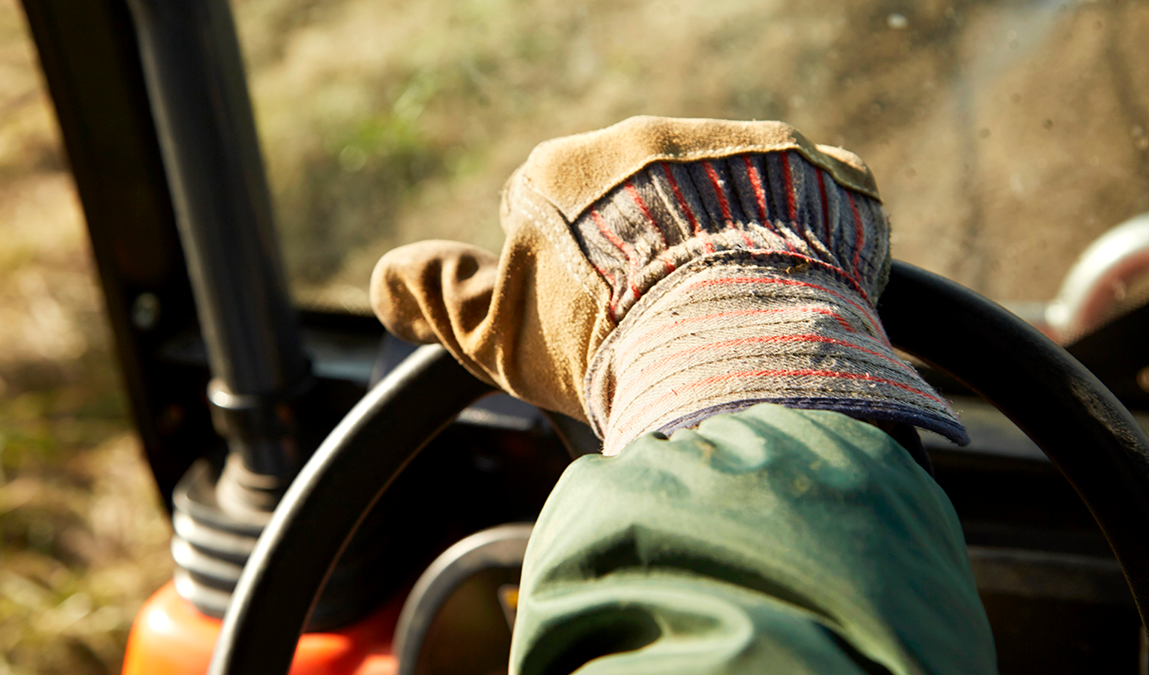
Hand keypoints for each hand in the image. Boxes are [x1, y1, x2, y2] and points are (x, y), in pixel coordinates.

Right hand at [371, 116, 963, 452]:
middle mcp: (651, 138)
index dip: (580, 285)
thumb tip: (386, 276)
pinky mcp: (824, 167)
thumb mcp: (494, 337)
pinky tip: (794, 297)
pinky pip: (816, 199)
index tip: (605, 329)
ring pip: (730, 199)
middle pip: (648, 205)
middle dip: (656, 258)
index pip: (564, 220)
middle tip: (674, 330)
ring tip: (737, 319)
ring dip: (732, 248)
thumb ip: (431, 296)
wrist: (734, 351)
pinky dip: (809, 243)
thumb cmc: (602, 349)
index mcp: (566, 168)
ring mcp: (741, 143)